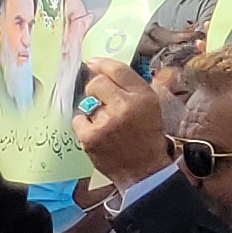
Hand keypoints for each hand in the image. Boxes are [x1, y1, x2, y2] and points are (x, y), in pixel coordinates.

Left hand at [71, 53, 170, 183]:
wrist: (143, 171)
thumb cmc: (147, 137)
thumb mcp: (153, 108)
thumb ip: (134, 88)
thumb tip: (108, 68)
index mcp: (144, 97)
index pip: (118, 70)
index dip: (102, 64)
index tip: (92, 62)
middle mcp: (126, 106)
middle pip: (96, 84)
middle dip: (95, 90)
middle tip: (103, 101)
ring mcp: (106, 121)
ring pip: (87, 104)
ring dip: (94, 112)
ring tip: (108, 126)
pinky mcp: (90, 136)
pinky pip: (78, 120)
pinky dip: (85, 126)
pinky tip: (98, 134)